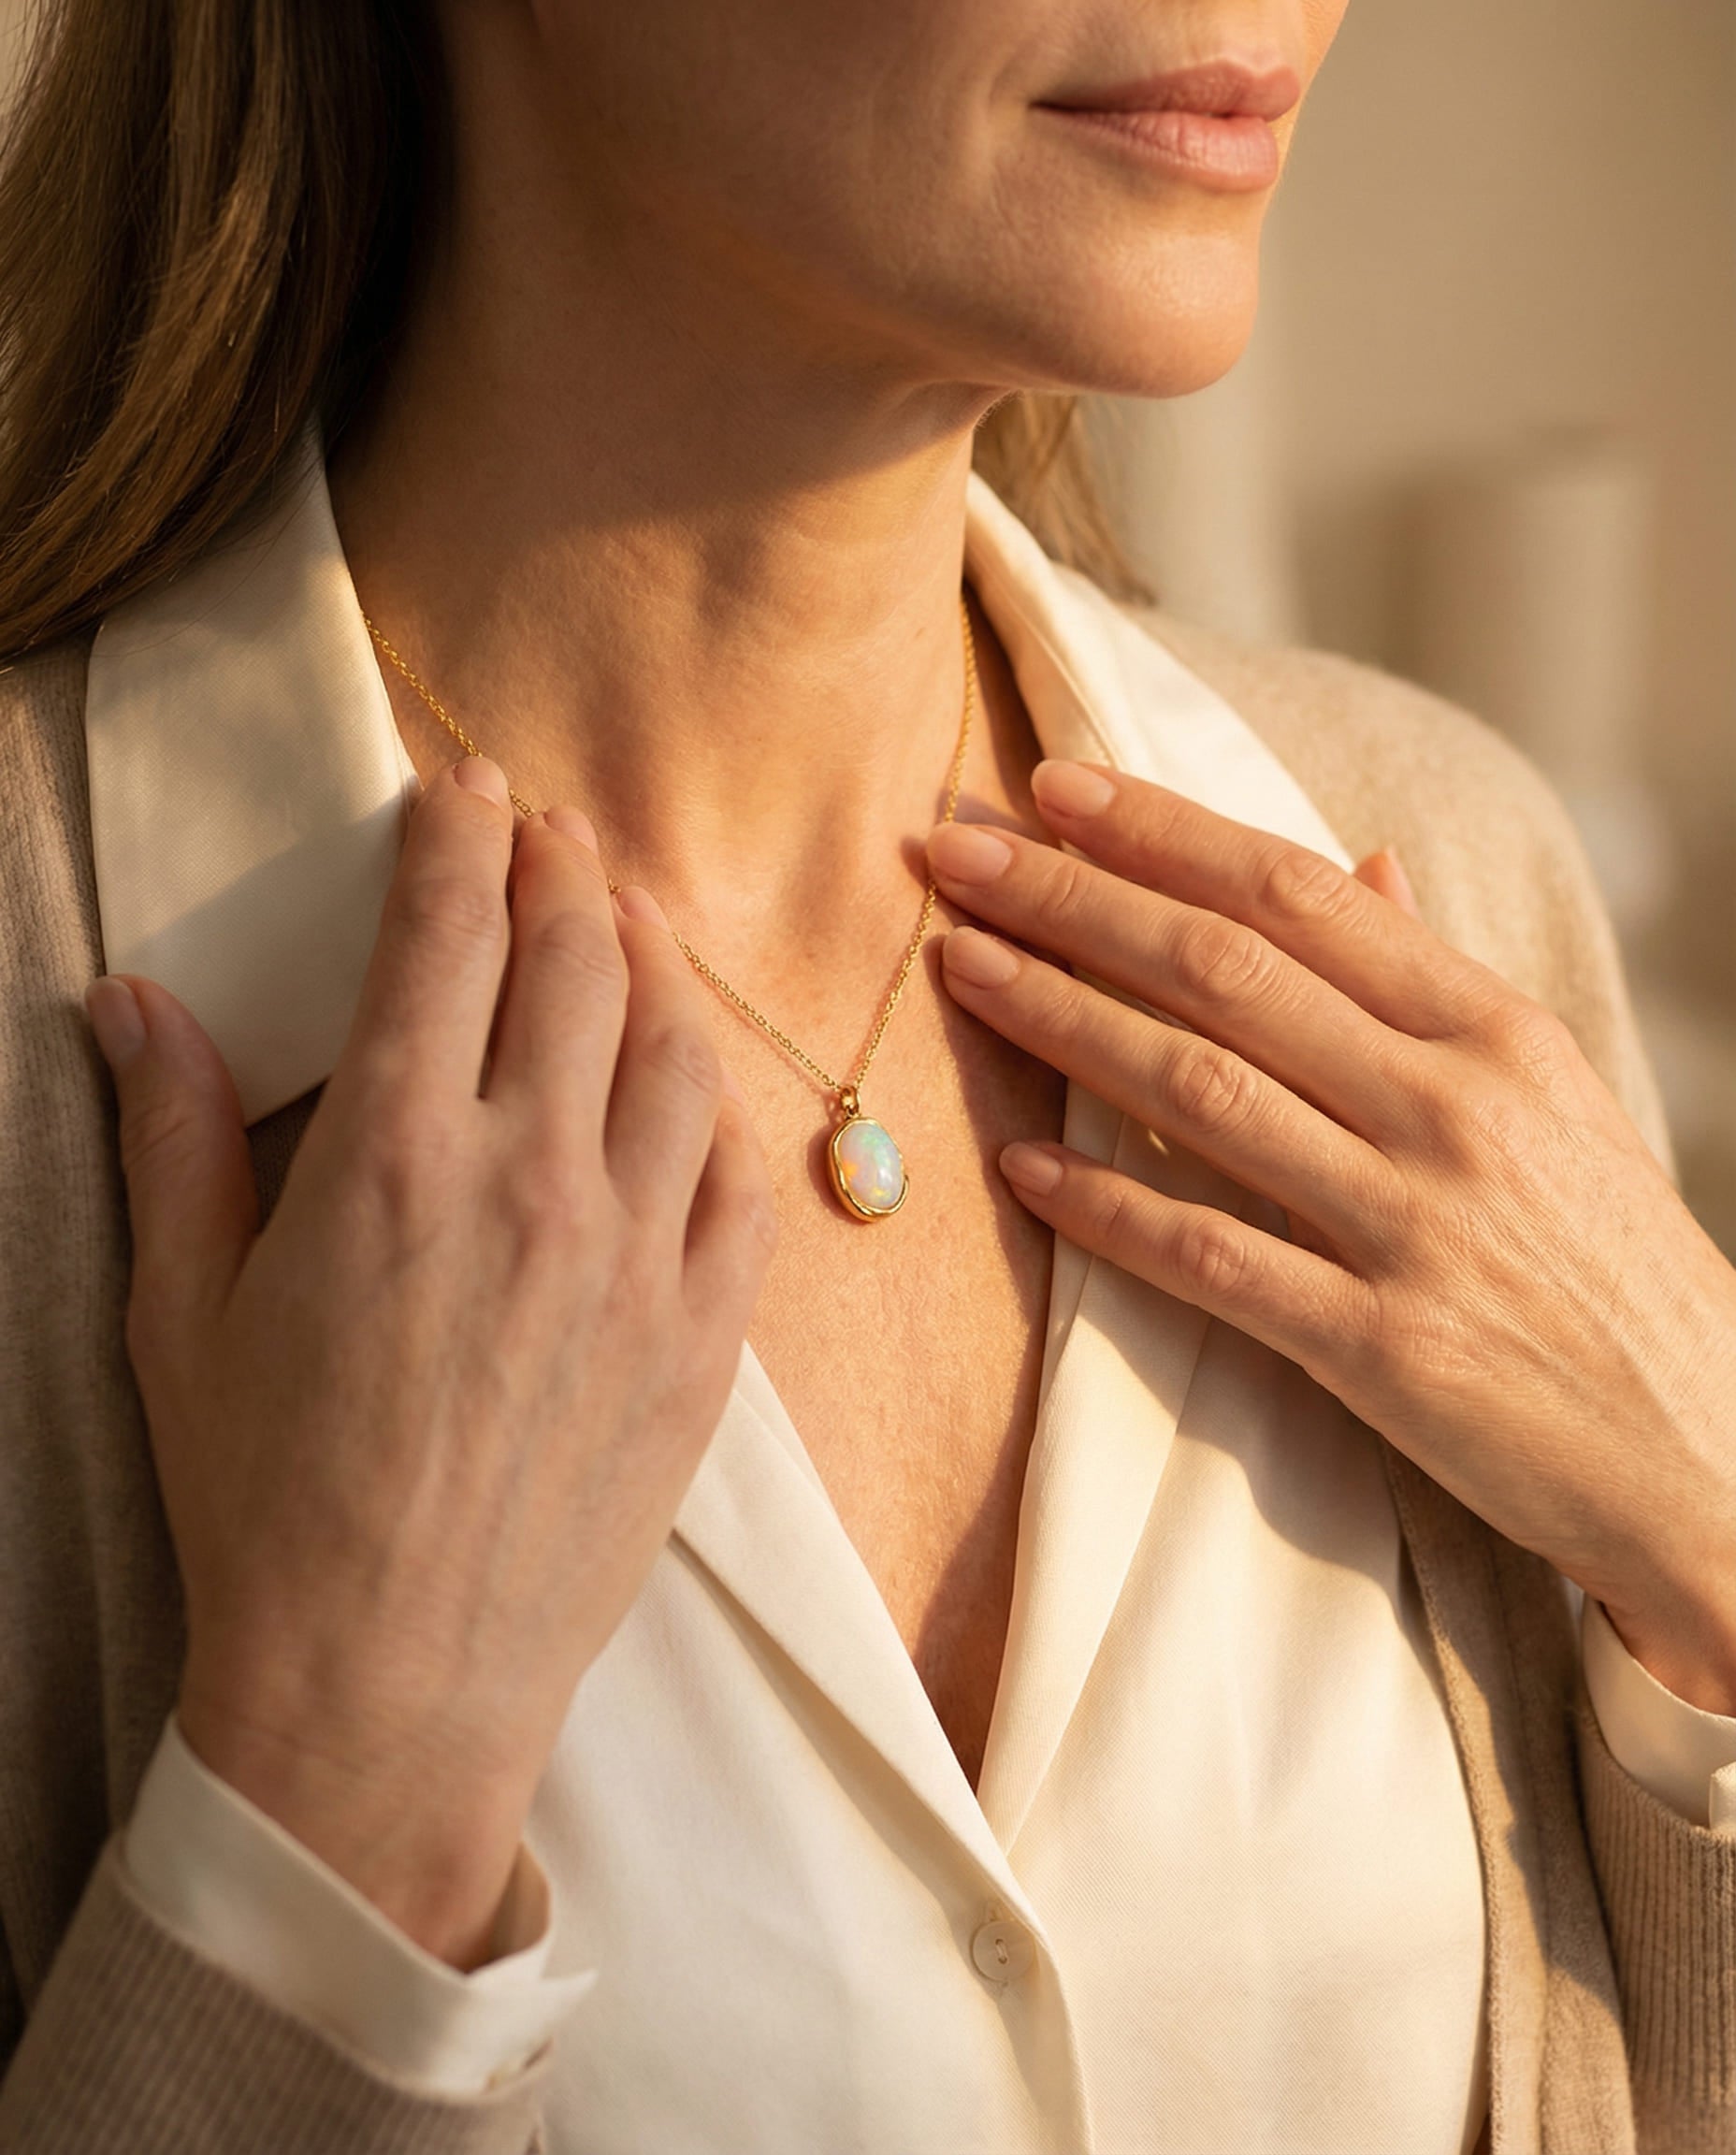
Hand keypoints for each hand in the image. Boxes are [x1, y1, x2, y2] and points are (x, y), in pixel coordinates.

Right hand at [84, 756, 775, 1965]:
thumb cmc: (266, 1503)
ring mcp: (637, 1256)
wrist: (391, 1684)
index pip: (448, 935)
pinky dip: (717, 1098)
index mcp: (392, 1156)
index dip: (458, 839)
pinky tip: (692, 1072)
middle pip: (574, 963)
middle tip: (546, 829)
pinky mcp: (705, 1336)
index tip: (461, 791)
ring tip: (626, 911)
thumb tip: (139, 1001)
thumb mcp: (182, 1311)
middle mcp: (533, 1181)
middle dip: (558, 868)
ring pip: (675, 1048)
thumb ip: (176, 1136)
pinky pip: (739, 1176)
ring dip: (652, 956)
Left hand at [926, 759, 1735, 1713]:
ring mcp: (1415, 1226)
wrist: (1712, 1449)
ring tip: (959, 968)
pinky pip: (1215, 1260)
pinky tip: (1020, 1172)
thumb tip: (1363, 863)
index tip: (1052, 788)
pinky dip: (1109, 1211)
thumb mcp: (1554, 1095)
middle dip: (1074, 900)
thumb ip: (1440, 981)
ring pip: (1203, 1090)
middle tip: (953, 852)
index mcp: (1492, 1030)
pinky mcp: (1384, 1349)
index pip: (1298, 893)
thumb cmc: (1612, 1262)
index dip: (1163, 831)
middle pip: (1225, 969)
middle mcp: (1451, 1107)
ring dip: (1064, 1020)